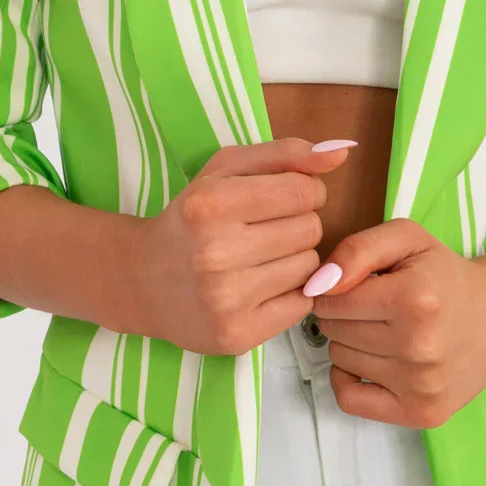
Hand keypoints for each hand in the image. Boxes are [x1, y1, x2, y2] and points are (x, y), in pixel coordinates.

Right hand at [134, 137, 356, 355]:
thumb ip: (285, 154)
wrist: (142, 282)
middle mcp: (215, 252)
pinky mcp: (237, 335)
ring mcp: (226, 299)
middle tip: (265, 231)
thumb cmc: (192, 218)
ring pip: (310, 268)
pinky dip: (290, 293)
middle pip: (310, 229)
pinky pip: (302, 304)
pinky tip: (261, 286)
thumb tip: (342, 151)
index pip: (303, 191)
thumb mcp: (225, 170)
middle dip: (297, 225)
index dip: (306, 192)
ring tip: (260, 259)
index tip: (286, 198)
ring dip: (294, 259)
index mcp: (210, 203)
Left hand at [303, 219, 485, 425]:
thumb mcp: (407, 238)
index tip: (361, 285)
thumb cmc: (444, 276)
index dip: (338, 287)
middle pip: (333, 330)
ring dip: (351, 343)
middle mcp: (419, 346)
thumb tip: (316, 285)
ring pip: (339, 360)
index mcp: (415, 298)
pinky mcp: (421, 413)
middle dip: (344, 314)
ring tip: (384, 330)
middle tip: (376, 308)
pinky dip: (348, 380)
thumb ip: (357, 249)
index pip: (331, 298)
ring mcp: (421, 385)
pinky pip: (349, 400)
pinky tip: (371, 363)